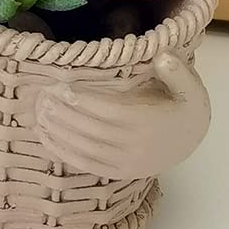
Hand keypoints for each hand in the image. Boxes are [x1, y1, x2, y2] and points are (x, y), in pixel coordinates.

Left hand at [35, 52, 210, 178]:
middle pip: (93, 131)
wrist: (189, 138)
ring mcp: (127, 163)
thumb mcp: (190, 85)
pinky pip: (87, 164)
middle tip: (42, 97)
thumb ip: (177, 70)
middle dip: (64, 115)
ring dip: (59, 133)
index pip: (111, 112)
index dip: (84, 101)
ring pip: (86, 149)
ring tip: (38, 113)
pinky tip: (45, 136)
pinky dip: (63, 152)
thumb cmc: (183, 104)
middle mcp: (137, 147)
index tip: (61, 86)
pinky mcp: (118, 172)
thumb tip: (163, 56)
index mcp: (150, 122)